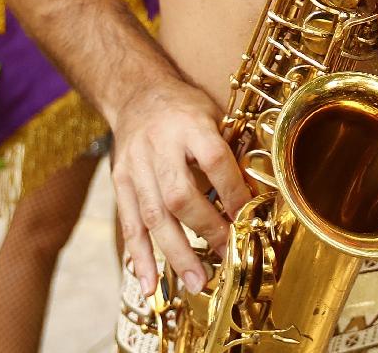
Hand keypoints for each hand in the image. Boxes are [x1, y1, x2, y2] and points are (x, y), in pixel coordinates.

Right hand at [108, 74, 252, 296]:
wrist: (135, 94)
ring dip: (176, 253)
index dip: (233, 192)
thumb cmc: (184, 108)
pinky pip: (129, 224)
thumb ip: (229, 150)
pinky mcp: (119, 183)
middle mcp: (159, 147)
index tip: (248, 218)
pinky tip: (150, 284)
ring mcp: (135, 167)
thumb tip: (257, 194)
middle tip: (227, 256)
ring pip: (154, 217)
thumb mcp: (213, 115)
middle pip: (180, 195)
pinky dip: (140, 256)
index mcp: (189, 125)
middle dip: (206, 230)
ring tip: (196, 282)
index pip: (214, 160)